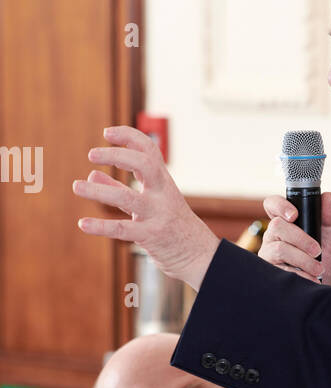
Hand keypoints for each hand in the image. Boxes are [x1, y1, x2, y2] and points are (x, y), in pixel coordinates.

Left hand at [73, 126, 219, 289]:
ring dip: (99, 191)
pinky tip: (83, 224)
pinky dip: (101, 227)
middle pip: (144, 164)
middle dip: (118, 155)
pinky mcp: (151, 236)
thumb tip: (92, 174)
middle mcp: (162, 194)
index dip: (129, 137)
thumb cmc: (171, 225)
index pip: (149, 150)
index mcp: (162, 182)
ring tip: (77, 186)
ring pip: (127, 198)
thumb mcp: (148, 202)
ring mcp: (158, 214)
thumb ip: (119, 188)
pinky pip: (123, 230)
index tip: (107, 133)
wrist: (197, 255)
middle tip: (92, 154)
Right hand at [258, 191, 330, 285]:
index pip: (272, 205)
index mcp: (285, 225)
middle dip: (301, 238)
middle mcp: (272, 237)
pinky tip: (311, 280)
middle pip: (277, 225)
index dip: (279, 205)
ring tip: (319, 269)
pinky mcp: (268, 273)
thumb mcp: (329, 241)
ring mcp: (267, 255)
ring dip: (303, 259)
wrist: (321, 291)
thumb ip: (328, 219)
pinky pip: (280, 270)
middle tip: (317, 250)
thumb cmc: (321, 264)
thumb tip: (327, 196)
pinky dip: (300, 274)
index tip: (294, 215)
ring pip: (279, 248)